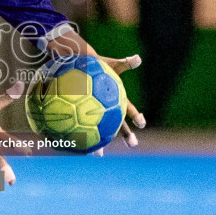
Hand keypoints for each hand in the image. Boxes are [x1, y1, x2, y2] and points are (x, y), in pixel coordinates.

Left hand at [44, 33, 146, 148]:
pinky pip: (80, 127)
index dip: (136, 116)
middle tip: (133, 145)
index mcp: (116, 99)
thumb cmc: (96, 66)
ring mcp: (97, 114)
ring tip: (99, 155)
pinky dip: (77, 136)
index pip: (129, 109)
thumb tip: (139, 58)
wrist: (82, 67)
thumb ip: (125, 63)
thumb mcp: (111, 64)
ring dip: (100, 143)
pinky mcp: (84, 117)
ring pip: (99, 131)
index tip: (143, 124)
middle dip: (127, 134)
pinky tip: (72, 146)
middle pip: (119, 124)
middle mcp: (109, 109)